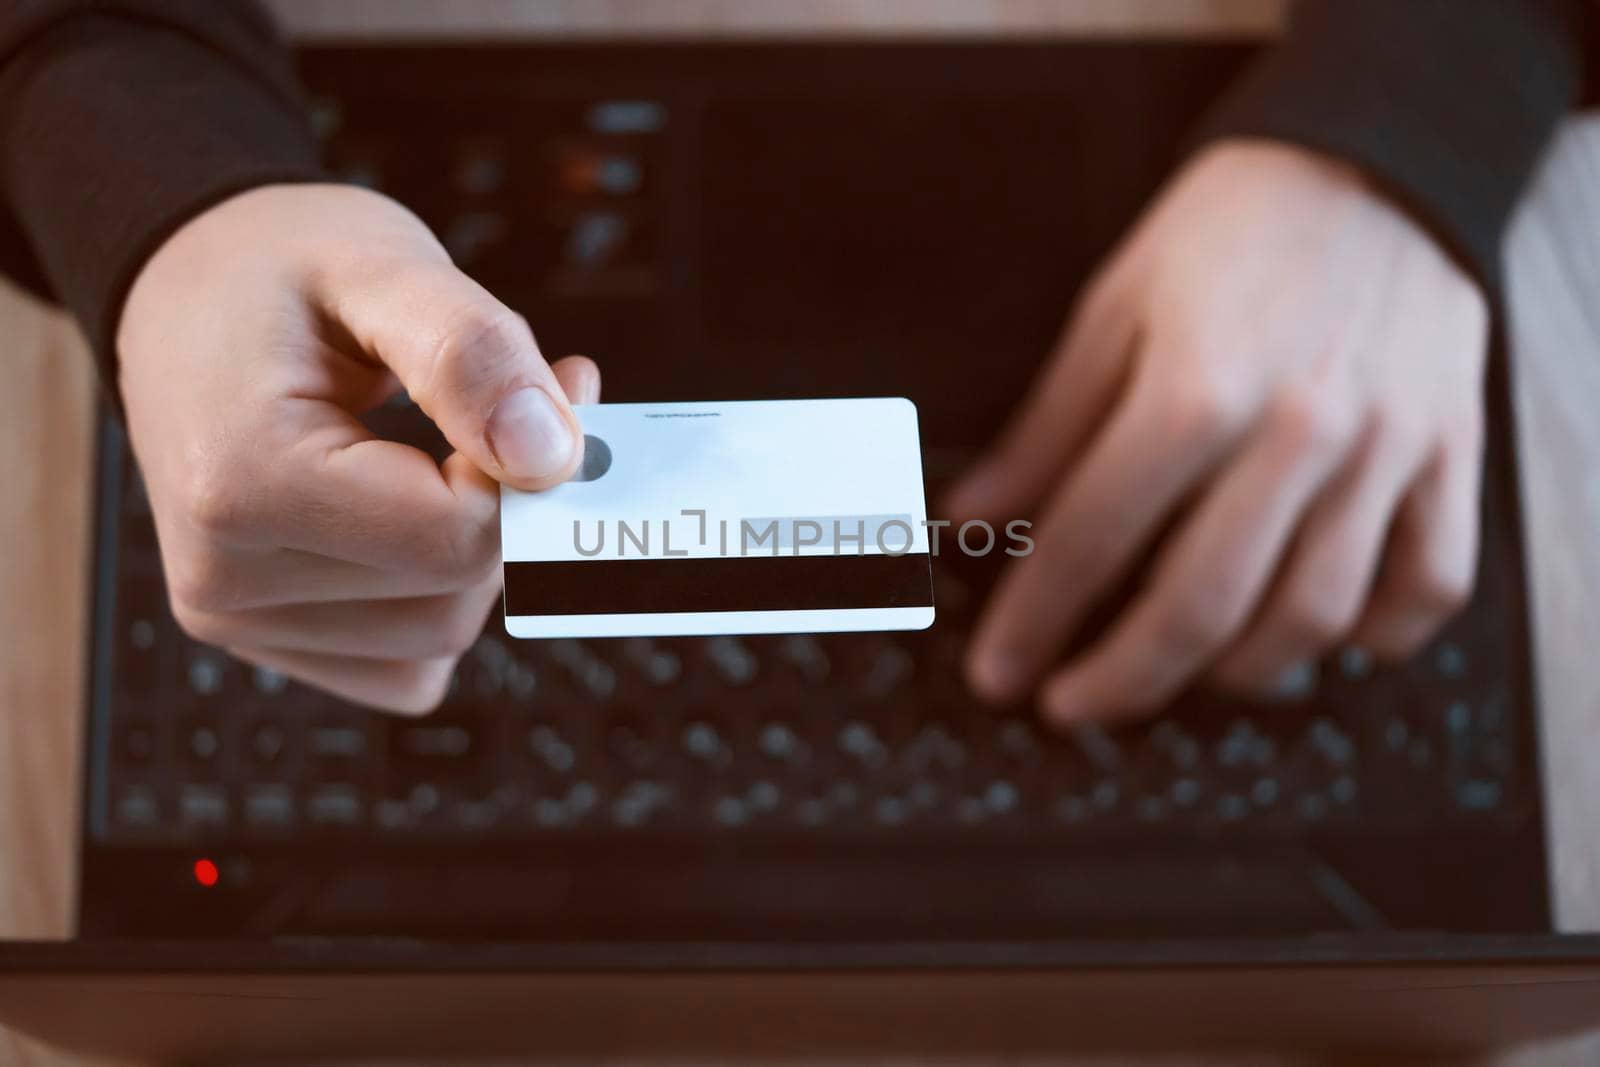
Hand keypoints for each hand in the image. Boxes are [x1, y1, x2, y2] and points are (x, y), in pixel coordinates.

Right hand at [117, 183, 598, 712]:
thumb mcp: (381, 264)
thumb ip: (471, 353)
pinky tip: (416, 516)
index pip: (454, 538)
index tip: (559, 387)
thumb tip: (552, 456)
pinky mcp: (260, 637)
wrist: (182, 290)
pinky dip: (437, 597)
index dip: (532, 470)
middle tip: (526, 403)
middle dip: (512, 504)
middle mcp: (224, 574)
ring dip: (478, 551)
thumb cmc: (275, 266)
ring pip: (438, 635)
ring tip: (456, 449)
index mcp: (243, 482)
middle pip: (453, 594)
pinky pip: (403, 665)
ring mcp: (233, 617)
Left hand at [949, 140, 1488, 725]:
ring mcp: (1384, 450)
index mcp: (1196, 388)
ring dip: (1235, 673)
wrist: (1371, 160)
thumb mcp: (1112, 310)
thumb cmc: (1234, 229)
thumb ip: (1046, 428)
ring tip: (1178, 675)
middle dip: (1121, 679)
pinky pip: (1428, 586)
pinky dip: (1373, 638)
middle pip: (1201, 605)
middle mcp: (1296, 430)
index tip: (1001, 671)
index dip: (1034, 621)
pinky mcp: (1448, 455)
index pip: (1092, 539)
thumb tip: (974, 514)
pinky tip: (1316, 640)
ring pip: (1314, 616)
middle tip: (1072, 705)